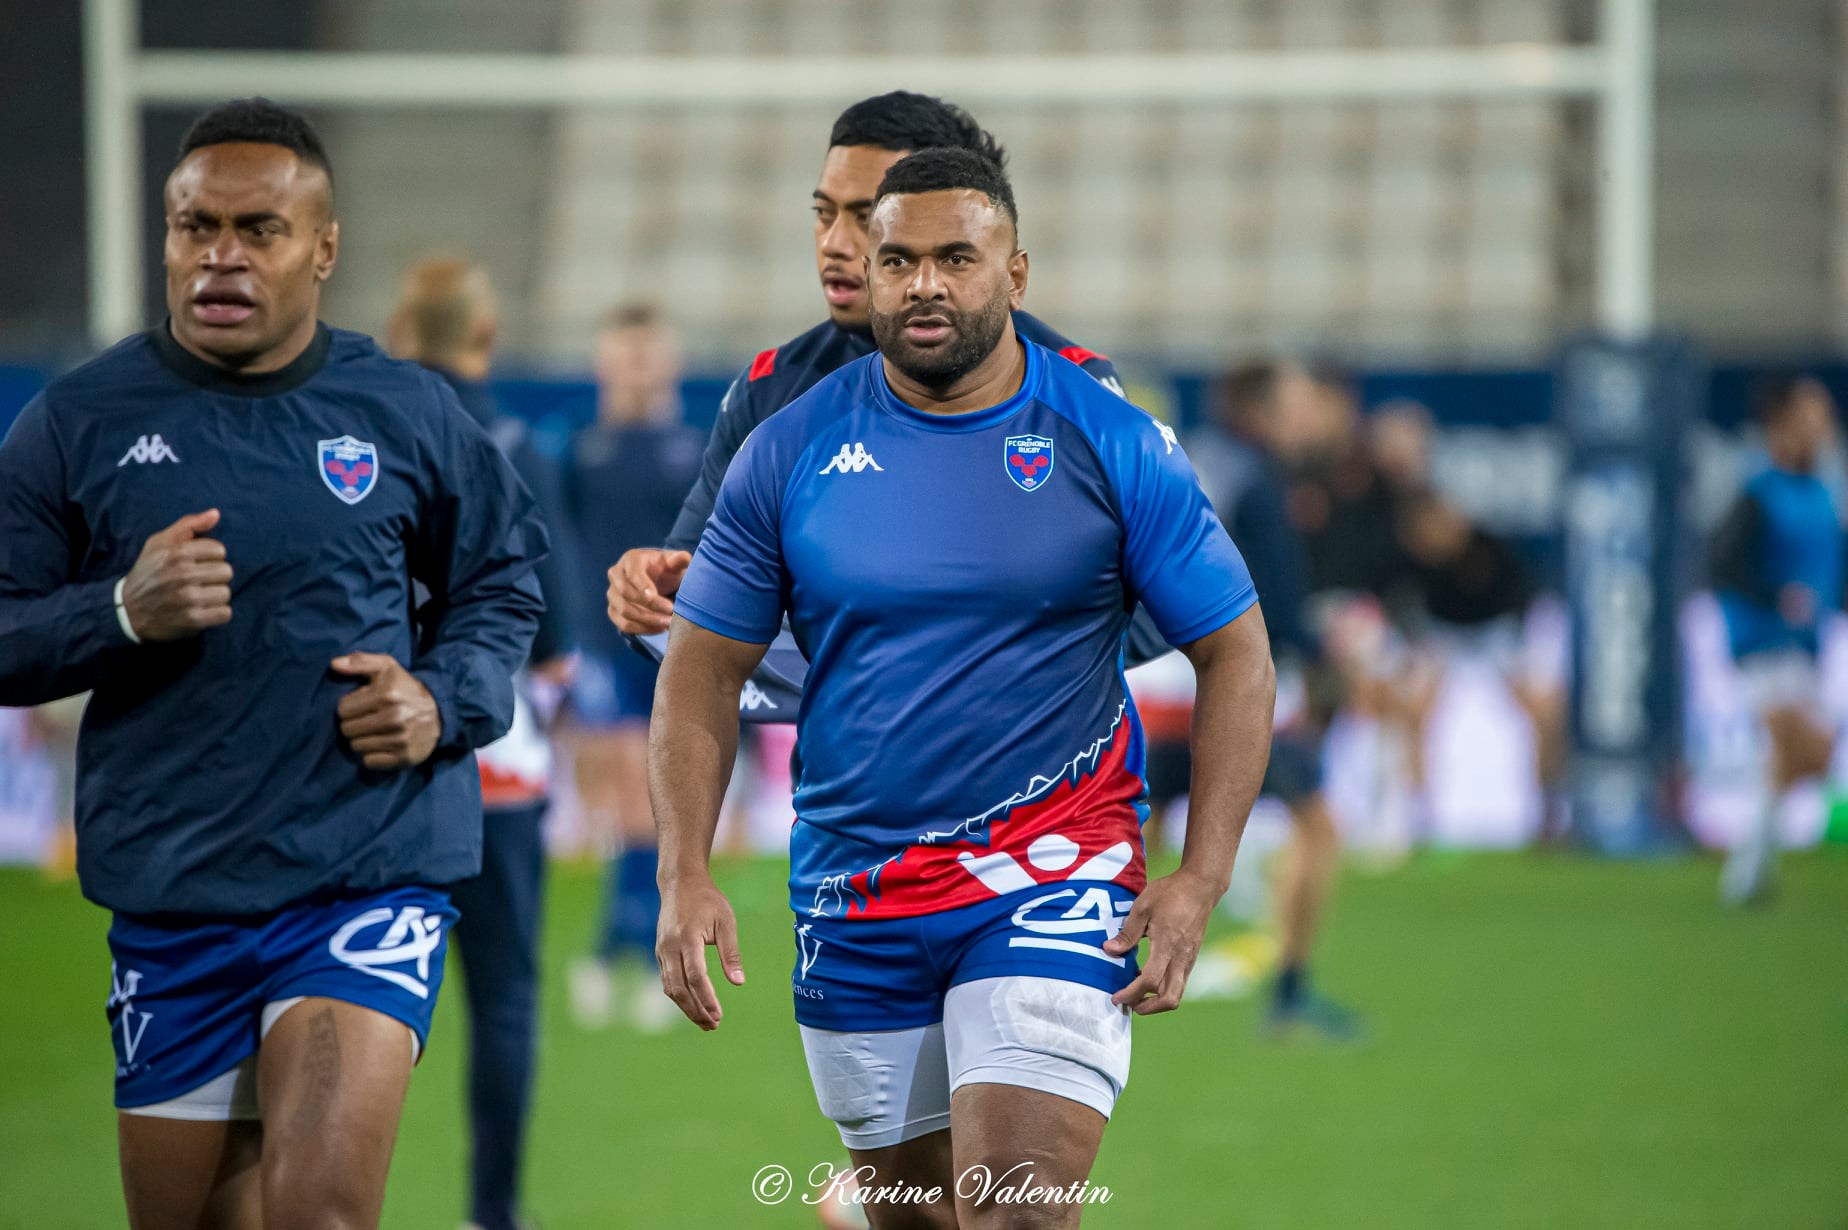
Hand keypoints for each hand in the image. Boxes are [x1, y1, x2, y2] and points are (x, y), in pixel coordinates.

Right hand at [119, 510, 232, 640]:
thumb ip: (188, 525)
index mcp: (177, 553)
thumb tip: (216, 514)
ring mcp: (187, 598)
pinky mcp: (191, 619)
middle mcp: (182, 574)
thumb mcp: (159, 542)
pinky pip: (224, 613)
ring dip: (215, 596)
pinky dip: (217, 613)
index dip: (210, 557)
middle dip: (214, 577)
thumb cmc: (148, 571)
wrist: (126, 609)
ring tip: (200, 596)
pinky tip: (204, 610)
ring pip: (226, 593)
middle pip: (226, 572)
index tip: (197, 564)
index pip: (219, 550)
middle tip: (198, 581)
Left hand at [332, 652, 440, 769]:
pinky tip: (383, 744)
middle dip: (354, 724)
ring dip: (363, 739)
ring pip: (356, 746)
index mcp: (387, 695)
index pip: (343, 709)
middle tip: (368, 719)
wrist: (440, 713)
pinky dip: (373, 755)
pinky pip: (369, 762)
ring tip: (376, 731)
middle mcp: (394, 718)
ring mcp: (400, 740)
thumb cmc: (405, 689)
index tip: (364, 705)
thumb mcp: (386, 667)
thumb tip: (334, 664)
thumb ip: (359, 661)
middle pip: (347, 730)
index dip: (350, 706)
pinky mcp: (404, 758)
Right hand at [607, 548, 691, 635]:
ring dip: (648, 620)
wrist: (658, 582)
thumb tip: (683, 557)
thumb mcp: (675, 563)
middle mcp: (616, 575)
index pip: (633, 575)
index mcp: (630, 559)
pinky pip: (624, 624)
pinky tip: (660, 629)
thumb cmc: (667, 570)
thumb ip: (680, 559)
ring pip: (624, 611)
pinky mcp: (613, 610)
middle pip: (626, 594)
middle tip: (672, 612)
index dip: (646, 588)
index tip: (664, 601)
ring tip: (668, 622)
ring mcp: (612, 594)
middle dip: (650, 606)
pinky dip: (642, 629)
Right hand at [656, 871, 744, 1030]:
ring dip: (686, 1008)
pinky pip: (667, 980)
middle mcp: (670, 947)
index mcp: (687, 938)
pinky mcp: (659, 952)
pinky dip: (679, 996)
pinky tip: (693, 1005)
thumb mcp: (726, 922)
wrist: (679, 883)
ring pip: (670, 988)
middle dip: (696, 1010)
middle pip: (680, 988)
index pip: (696, 976)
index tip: (718, 1015)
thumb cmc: (707, 900)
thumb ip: (731, 953)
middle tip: (713, 1026)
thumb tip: (739, 983)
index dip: (706, 998)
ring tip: (706, 1022)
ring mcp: (661, 950)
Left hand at [1104, 867, 1224, 1014]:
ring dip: (1156, 1001)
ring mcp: (1189, 959)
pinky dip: (1164, 988)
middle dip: (1148, 1008)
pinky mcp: (1192, 957)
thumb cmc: (1170, 893)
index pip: (1150, 981)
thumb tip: (1109, 950)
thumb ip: (1127, 932)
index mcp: (1167, 944)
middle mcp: (1182, 957)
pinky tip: (1148, 976)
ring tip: (1136, 994)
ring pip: (1177, 994)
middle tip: (1129, 1004)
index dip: (1131, 993)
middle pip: (1170, 998)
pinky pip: (1179, 982)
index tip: (1116, 996)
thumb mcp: (1143, 907)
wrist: (1201, 886)